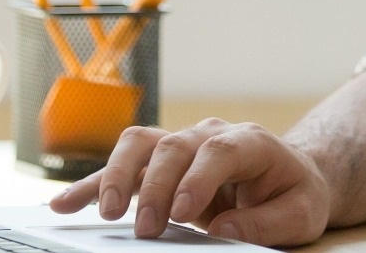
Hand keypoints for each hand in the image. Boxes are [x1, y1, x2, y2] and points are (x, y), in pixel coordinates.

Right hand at [48, 119, 331, 245]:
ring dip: (117, 176)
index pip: (218, 149)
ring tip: (104, 214)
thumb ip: (267, 222)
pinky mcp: (160, 165)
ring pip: (140, 144)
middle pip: (173, 146)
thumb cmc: (294, 194)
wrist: (288, 175)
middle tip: (147, 229)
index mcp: (249, 142)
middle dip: (155, 187)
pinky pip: (121, 166)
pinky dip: (92, 183)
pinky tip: (65, 204)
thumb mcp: (300, 213)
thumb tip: (224, 229)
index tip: (183, 211)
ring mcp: (182, 145)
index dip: (197, 177)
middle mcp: (210, 135)